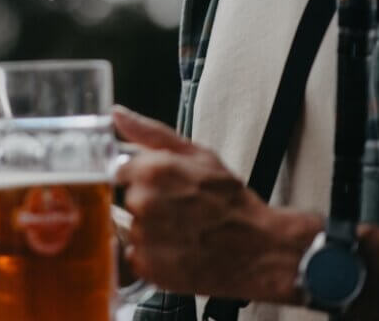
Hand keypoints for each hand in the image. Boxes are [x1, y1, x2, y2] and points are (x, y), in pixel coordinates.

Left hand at [113, 106, 318, 303]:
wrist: (260, 249)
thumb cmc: (231, 200)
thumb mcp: (197, 154)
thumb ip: (150, 132)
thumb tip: (118, 114)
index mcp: (152, 169)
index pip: (120, 171)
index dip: (141, 179)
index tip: (160, 187)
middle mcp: (143, 202)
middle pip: (126, 201)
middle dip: (147, 204)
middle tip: (178, 211)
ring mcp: (144, 236)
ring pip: (131, 229)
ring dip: (150, 232)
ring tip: (182, 232)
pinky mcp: (147, 266)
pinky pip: (136, 256)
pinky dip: (153, 257)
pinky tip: (178, 251)